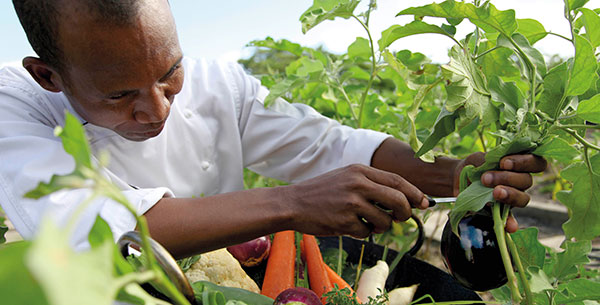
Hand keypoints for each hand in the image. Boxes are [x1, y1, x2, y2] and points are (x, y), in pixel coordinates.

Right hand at [285, 164, 428, 237]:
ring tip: (364, 222)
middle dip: (406, 212)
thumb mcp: (346, 178)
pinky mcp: (344, 221)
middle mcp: (358, 184)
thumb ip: (372, 185)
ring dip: (380, 226)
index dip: (415, 193)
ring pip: (385, 221)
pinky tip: (348, 226)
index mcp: (360, 171)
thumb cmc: (322, 192)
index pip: (397, 181)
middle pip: (398, 200)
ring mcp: (351, 203)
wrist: (293, 203)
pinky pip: (367, 233)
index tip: (425, 202)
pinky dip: (363, 233)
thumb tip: (403, 200)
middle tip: (402, 218)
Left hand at [455, 152, 547, 231]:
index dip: (525, 162)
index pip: (536, 163)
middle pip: (527, 181)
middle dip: (507, 178)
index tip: (504, 162)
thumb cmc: (474, 165)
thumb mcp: (478, 159)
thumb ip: (487, 160)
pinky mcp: (503, 212)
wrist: (459, 179)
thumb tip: (492, 169)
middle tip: (486, 178)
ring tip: (494, 193)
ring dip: (509, 195)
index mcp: (519, 165)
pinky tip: (509, 226)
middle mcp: (521, 181)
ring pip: (523, 198)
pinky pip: (511, 219)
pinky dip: (511, 223)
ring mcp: (514, 197)